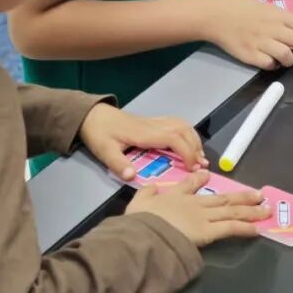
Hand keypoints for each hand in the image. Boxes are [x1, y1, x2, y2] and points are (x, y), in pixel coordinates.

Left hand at [79, 103, 207, 180]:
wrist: (92, 115)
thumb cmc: (99, 133)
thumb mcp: (105, 151)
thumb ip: (119, 164)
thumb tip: (132, 177)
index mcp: (144, 134)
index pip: (174, 138)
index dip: (187, 152)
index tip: (193, 167)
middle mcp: (153, 125)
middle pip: (183, 130)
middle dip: (195, 147)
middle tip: (200, 165)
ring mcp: (153, 122)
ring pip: (181, 124)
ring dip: (193, 139)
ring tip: (198, 155)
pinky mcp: (151, 121)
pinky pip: (175, 123)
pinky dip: (186, 132)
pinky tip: (187, 142)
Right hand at [126, 171, 269, 245]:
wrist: (147, 232)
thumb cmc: (140, 220)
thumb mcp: (138, 202)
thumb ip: (147, 193)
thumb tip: (152, 187)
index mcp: (175, 196)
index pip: (190, 184)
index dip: (200, 178)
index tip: (207, 174)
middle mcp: (194, 203)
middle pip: (222, 197)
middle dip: (241, 196)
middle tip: (257, 194)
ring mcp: (204, 216)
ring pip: (232, 210)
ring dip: (251, 210)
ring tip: (266, 209)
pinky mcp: (210, 231)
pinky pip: (231, 228)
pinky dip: (245, 228)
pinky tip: (258, 229)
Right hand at [202, 0, 292, 68]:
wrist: (216, 15)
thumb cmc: (240, 8)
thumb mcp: (265, 7)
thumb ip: (281, 18)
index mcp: (277, 15)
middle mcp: (272, 28)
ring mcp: (261, 42)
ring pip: (287, 56)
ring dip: (291, 61)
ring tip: (288, 60)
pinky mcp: (250, 54)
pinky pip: (269, 64)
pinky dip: (274, 65)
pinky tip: (271, 62)